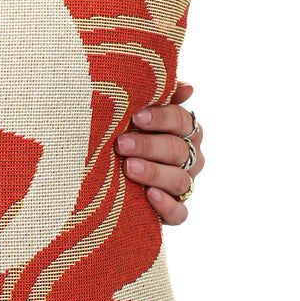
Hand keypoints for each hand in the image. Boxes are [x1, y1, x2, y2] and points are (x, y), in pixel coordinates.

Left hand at [115, 81, 203, 225]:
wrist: (109, 182)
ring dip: (154, 172)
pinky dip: (166, 205)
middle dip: (149, 146)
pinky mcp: (174, 211)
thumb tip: (188, 88)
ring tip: (128, 168)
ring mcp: (184, 186)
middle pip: (178, 150)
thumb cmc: (128, 137)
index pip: (182, 121)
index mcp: (185, 133)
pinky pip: (180, 213)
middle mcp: (189, 159)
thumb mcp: (138, 117)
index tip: (136, 117)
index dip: (162, 118)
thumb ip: (160, 99)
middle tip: (121, 144)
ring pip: (179, 180)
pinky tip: (149, 195)